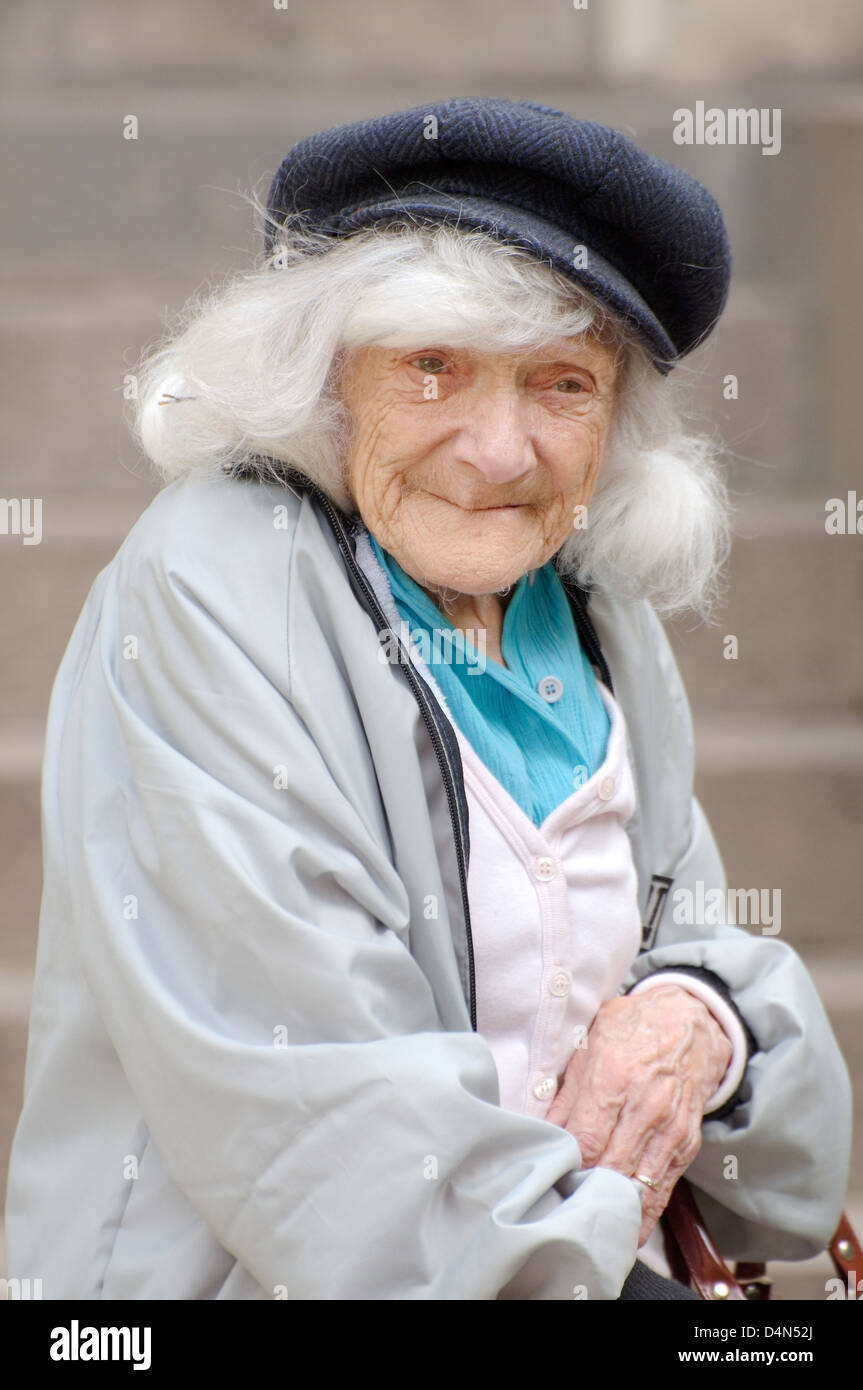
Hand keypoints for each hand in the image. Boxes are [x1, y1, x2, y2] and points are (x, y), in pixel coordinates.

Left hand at [545, 984, 732, 1245]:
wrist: (692, 1022)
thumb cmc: (633, 1028)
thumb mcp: (589, 1042)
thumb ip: (566, 1091)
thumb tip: (542, 1130)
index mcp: (615, 1077)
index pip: (583, 1142)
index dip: (562, 1166)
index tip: (545, 1179)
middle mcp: (646, 1109)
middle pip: (608, 1170)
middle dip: (581, 1193)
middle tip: (557, 1210)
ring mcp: (669, 1130)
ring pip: (636, 1187)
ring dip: (610, 1211)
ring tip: (583, 1228)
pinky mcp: (684, 1145)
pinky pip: (661, 1190)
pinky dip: (640, 1213)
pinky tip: (621, 1228)